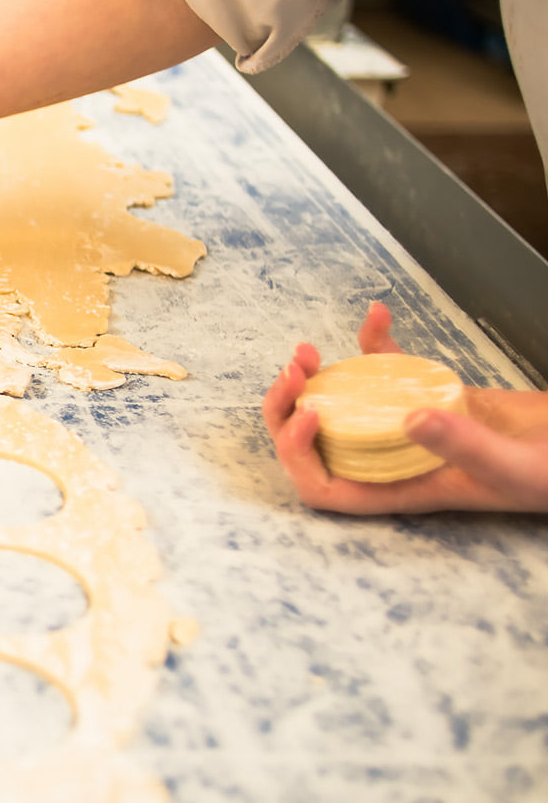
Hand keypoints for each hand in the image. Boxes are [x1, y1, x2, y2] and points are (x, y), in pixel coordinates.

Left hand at [263, 302, 547, 513]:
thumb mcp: (513, 467)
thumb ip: (465, 447)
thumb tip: (411, 418)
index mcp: (402, 488)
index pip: (325, 487)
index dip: (300, 456)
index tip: (309, 415)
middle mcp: (394, 460)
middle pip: (318, 445)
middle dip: (288, 411)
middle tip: (292, 372)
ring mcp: (408, 426)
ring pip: (340, 407)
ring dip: (315, 380)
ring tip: (306, 352)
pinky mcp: (431, 395)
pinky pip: (388, 371)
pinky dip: (376, 344)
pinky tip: (377, 314)